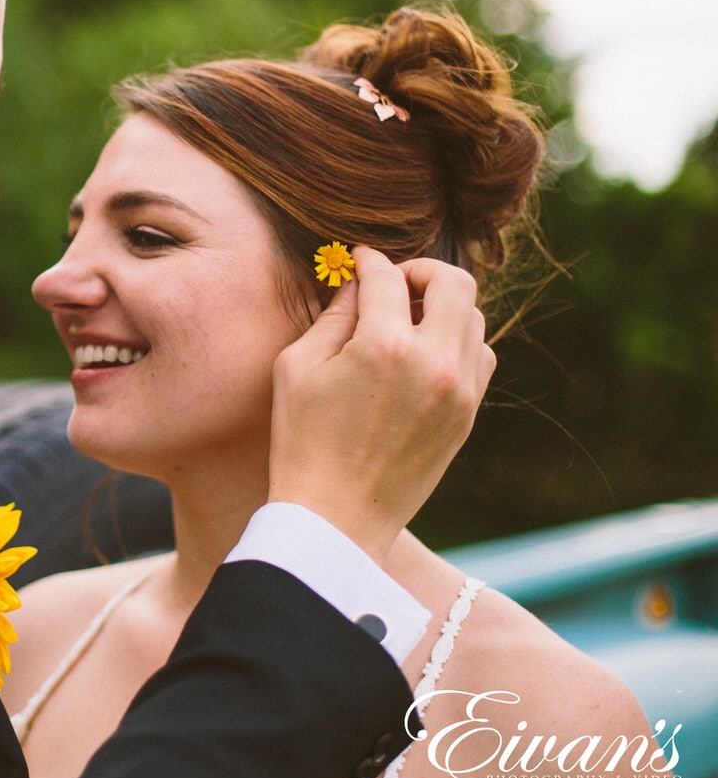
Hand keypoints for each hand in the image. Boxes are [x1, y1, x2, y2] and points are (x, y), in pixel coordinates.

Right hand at [266, 247, 494, 562]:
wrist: (334, 518)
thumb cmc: (301, 441)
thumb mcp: (297, 368)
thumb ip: (333, 316)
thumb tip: (358, 284)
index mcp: (385, 347)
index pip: (388, 277)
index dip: (368, 260)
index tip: (357, 260)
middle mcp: (433, 363)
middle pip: (455, 282)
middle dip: (421, 271)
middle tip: (394, 283)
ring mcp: (459, 392)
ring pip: (474, 317)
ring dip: (441, 306)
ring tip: (406, 320)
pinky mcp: (468, 415)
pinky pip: (480, 355)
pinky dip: (457, 340)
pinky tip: (422, 353)